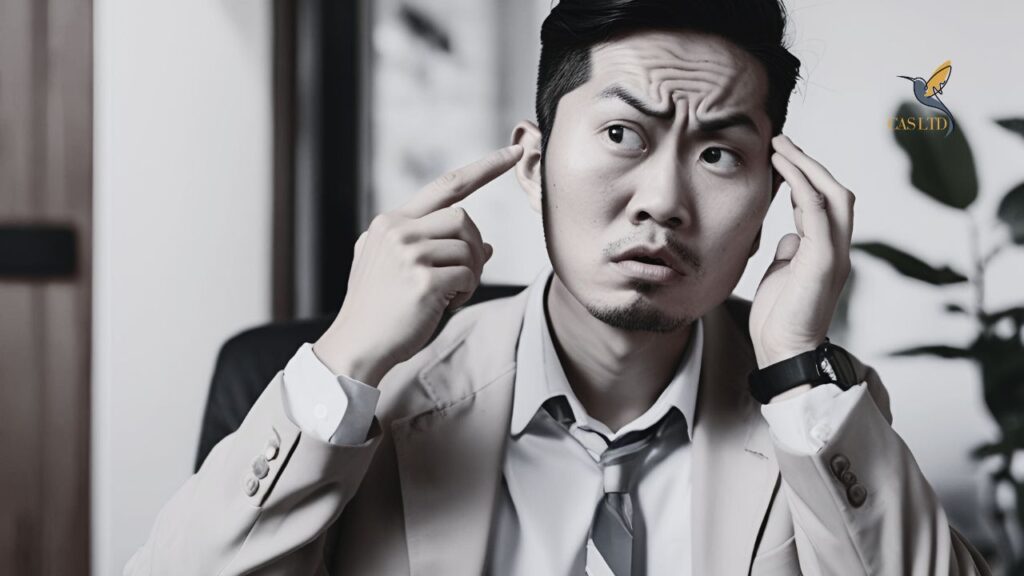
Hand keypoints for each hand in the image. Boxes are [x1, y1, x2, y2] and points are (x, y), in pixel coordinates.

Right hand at [314, 145, 523, 385]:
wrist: (355, 346)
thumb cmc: (380, 310)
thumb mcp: (399, 270)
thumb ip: (435, 250)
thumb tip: (489, 247)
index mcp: (391, 222)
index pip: (446, 185)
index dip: (484, 168)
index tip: (514, 153)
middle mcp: (398, 230)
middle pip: (464, 218)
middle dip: (474, 247)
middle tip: (465, 276)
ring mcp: (409, 254)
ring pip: (469, 247)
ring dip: (471, 273)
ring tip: (451, 294)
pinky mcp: (422, 280)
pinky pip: (468, 276)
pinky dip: (465, 292)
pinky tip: (446, 305)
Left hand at [749, 135, 854, 369]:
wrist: (783, 352)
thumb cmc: (780, 318)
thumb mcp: (783, 275)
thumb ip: (790, 253)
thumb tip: (789, 235)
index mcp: (826, 250)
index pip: (822, 203)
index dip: (803, 176)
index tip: (780, 156)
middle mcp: (837, 248)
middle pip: (835, 191)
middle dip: (809, 163)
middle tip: (780, 141)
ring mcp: (835, 253)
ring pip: (833, 195)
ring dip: (806, 167)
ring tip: (780, 146)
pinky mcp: (826, 261)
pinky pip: (818, 212)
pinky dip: (803, 185)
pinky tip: (784, 168)